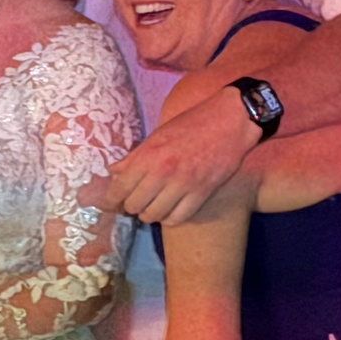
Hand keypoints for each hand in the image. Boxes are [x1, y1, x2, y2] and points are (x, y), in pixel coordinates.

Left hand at [103, 89, 255, 224]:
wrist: (230, 121)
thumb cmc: (192, 124)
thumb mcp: (157, 136)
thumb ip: (134, 157)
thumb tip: (113, 173)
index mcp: (148, 156)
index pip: (119, 189)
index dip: (110, 201)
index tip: (110, 205)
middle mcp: (163, 172)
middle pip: (134, 206)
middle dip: (131, 207)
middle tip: (135, 203)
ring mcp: (183, 185)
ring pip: (154, 215)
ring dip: (150, 214)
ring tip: (152, 206)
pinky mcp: (202, 193)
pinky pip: (178, 218)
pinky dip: (170, 218)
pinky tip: (170, 210)